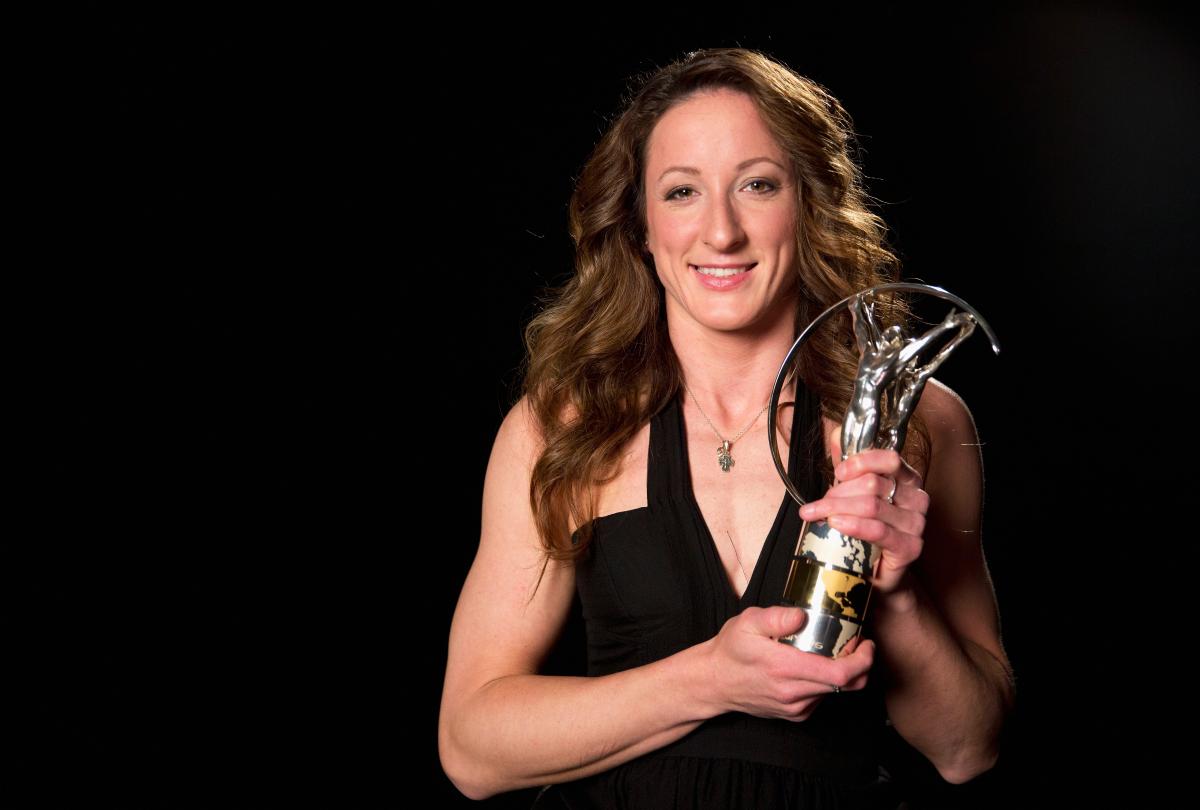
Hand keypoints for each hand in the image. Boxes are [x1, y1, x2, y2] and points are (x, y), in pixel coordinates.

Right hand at [700, 606, 873, 721]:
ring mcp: (796, 708)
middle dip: (861, 664)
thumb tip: (802, 615)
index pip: (840, 674)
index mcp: (785, 669)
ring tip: (833, 651)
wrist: (714, 682)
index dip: (863, 660)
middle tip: (857, 644)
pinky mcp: (795, 714)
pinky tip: (814, 665)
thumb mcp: (748, 622)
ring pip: (836, 693)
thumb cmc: (730, 650)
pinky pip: (822, 698)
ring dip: (843, 673)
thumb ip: (776, 617)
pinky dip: (826, 682)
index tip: (866, 644)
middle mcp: (794, 693)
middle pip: (847, 686)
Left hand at [798, 426, 929, 595]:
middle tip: (818, 505)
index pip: (889, 459)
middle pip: (873, 484)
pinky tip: (836, 524)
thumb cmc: (865, 530)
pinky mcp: (911, 547)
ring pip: (871, 506)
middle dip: (839, 493)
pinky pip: (879, 531)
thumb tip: (836, 434)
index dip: (860, 462)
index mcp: (907, 479)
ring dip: (838, 509)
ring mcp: (916, 524)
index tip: (838, 472)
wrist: (874, 572)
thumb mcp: (853, 493)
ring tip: (818, 515)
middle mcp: (917, 499)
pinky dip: (854, 525)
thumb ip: (847, 465)